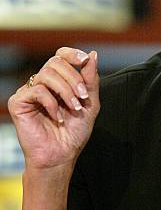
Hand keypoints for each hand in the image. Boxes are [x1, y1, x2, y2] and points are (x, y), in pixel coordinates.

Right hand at [8, 48, 99, 169]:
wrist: (61, 155)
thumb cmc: (74, 132)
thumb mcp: (90, 103)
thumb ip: (91, 79)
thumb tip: (93, 54)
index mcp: (58, 81)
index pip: (60, 55)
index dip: (72, 54)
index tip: (84, 61)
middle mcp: (42, 83)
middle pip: (55, 63)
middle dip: (74, 78)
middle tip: (82, 97)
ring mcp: (29, 92)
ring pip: (47, 74)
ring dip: (66, 91)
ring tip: (74, 108)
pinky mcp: (18, 102)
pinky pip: (37, 91)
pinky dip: (51, 103)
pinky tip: (58, 117)